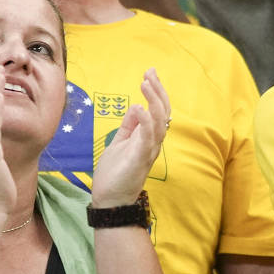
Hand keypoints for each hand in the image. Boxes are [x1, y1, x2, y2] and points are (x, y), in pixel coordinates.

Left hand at [90, 69, 170, 207]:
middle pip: (164, 112)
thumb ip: (129, 126)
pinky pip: (148, 137)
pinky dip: (146, 121)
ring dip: (154, 101)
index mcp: (148, 137)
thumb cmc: (114, 173)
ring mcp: (148, 150)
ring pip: (160, 121)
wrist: (109, 200)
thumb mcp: (119, 143)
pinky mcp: (140, 158)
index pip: (158, 110)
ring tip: (145, 84)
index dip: (156, 91)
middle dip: (158, 91)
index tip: (149, 73)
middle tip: (150, 74)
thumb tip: (136, 107)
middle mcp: (153, 142)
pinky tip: (140, 108)